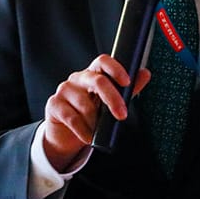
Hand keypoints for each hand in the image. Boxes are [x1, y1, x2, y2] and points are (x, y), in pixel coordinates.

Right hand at [40, 54, 150, 170]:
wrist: (66, 134)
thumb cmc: (91, 115)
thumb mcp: (110, 103)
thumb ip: (128, 90)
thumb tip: (146, 74)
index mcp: (93, 73)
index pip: (103, 61)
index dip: (115, 68)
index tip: (127, 82)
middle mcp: (77, 78)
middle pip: (97, 81)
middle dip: (113, 99)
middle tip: (122, 116)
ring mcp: (63, 90)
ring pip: (85, 104)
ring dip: (95, 121)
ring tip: (99, 130)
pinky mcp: (53, 104)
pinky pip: (71, 118)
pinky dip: (83, 130)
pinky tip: (88, 137)